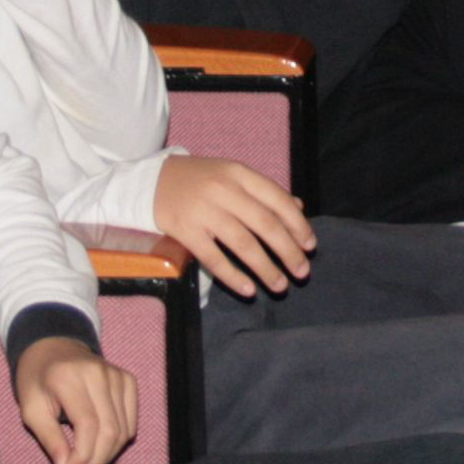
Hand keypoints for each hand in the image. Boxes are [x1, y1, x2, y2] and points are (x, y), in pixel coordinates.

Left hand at [14, 337, 136, 463]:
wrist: (53, 348)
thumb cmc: (38, 381)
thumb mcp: (31, 410)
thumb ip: (50, 440)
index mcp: (69, 378)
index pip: (88, 425)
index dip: (82, 456)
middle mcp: (99, 373)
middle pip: (110, 430)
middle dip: (96, 461)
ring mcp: (117, 375)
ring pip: (124, 430)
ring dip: (107, 455)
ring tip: (87, 463)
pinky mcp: (128, 380)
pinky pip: (131, 421)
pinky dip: (119, 441)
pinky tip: (100, 445)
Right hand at [153, 155, 316, 297]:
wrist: (152, 182)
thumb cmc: (200, 180)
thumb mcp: (233, 176)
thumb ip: (264, 192)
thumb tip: (298, 208)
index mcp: (240, 174)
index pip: (277, 200)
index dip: (298, 225)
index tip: (310, 246)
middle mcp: (224, 190)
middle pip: (265, 224)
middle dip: (288, 251)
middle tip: (302, 272)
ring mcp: (204, 211)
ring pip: (243, 243)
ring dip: (265, 268)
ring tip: (280, 285)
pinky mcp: (185, 231)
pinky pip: (213, 258)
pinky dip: (233, 276)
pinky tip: (248, 290)